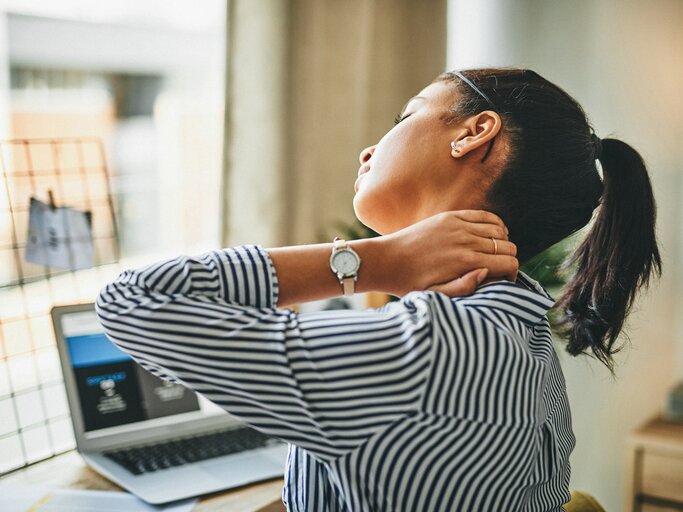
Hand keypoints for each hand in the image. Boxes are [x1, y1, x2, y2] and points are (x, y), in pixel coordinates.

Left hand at [378, 210, 517, 297]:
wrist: (387, 260)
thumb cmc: (411, 283)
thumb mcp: (437, 295)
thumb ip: (465, 287)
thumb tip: (487, 273)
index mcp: (466, 262)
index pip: (510, 263)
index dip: (512, 274)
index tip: (502, 281)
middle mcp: (466, 241)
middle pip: (508, 246)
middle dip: (508, 259)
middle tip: (498, 270)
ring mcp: (459, 225)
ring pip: (500, 230)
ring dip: (502, 242)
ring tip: (493, 254)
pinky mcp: (451, 217)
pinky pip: (484, 215)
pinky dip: (494, 224)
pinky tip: (490, 235)